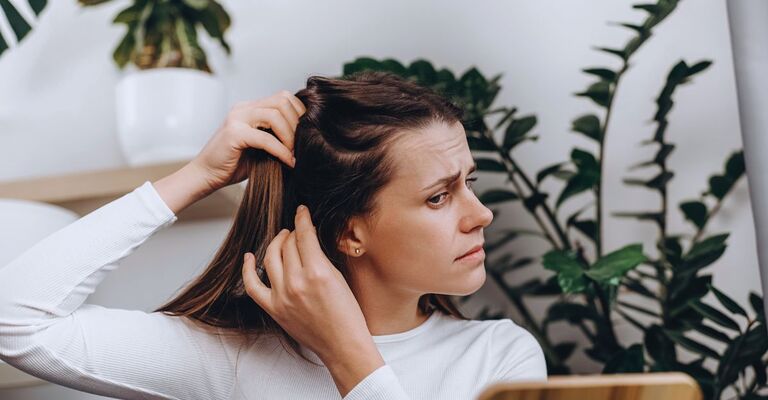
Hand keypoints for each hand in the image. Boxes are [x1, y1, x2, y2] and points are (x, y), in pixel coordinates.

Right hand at [188, 90, 305, 192]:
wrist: (205, 176)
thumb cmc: (234, 164)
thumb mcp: (261, 146)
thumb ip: (277, 136)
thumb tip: (307, 137)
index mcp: (250, 108)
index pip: (283, 97)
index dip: (300, 113)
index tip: (307, 133)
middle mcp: (243, 108)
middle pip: (282, 101)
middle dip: (298, 123)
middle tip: (304, 144)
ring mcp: (237, 118)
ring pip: (275, 115)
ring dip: (290, 136)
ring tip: (295, 153)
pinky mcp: (233, 134)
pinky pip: (266, 138)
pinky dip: (281, 151)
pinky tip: (289, 162)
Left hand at [241, 205, 384, 394]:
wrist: (343, 345)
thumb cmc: (348, 315)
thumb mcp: (339, 277)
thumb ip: (320, 258)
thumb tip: (307, 240)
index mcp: (317, 272)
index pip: (304, 235)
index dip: (302, 219)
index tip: (302, 212)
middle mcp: (297, 282)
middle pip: (288, 245)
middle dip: (293, 233)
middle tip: (297, 230)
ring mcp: (282, 296)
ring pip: (271, 257)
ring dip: (276, 243)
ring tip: (282, 239)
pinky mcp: (274, 309)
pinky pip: (253, 285)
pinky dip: (248, 269)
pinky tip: (249, 257)